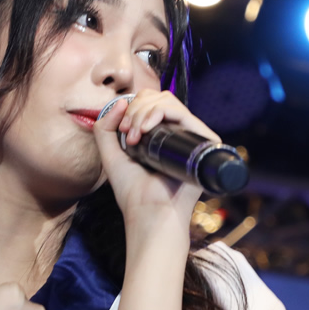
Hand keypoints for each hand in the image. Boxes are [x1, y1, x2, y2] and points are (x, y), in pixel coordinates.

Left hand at [92, 89, 220, 230]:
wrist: (149, 211)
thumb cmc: (133, 190)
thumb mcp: (110, 155)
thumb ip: (105, 128)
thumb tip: (121, 101)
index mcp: (159, 135)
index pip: (150, 103)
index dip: (132, 108)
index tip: (121, 130)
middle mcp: (176, 134)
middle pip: (159, 98)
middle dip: (136, 109)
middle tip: (127, 133)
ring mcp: (190, 136)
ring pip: (168, 102)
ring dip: (144, 113)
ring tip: (135, 137)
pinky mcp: (203, 141)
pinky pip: (181, 112)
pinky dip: (159, 113)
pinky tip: (146, 130)